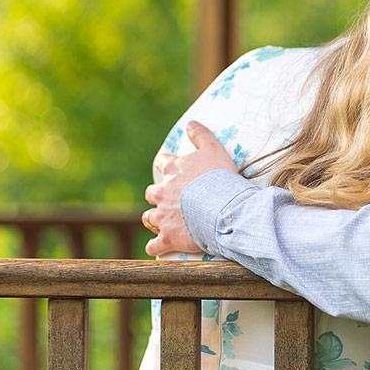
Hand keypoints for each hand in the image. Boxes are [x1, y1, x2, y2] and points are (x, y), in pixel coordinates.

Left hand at [143, 121, 238, 255]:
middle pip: (151, 192)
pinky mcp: (168, 237)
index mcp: (173, 171)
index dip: (166, 164)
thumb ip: (201, 135)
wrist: (221, 207)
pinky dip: (155, 247)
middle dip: (156, 195)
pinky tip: (157, 247)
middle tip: (165, 198)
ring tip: (158, 223)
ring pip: (148, 218)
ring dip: (152, 219)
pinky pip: (154, 245)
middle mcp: (163, 193)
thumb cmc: (219, 177)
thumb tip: (191, 122)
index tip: (168, 166)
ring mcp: (163, 216)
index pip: (163, 163)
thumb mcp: (214, 149)